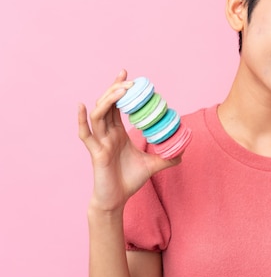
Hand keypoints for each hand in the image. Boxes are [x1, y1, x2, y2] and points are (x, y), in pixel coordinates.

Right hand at [78, 70, 180, 212]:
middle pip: (108, 105)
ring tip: (120, 90)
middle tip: (129, 80)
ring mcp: (100, 142)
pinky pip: (86, 134)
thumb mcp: (153, 166)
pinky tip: (82, 106)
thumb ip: (167, 157)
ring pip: (99, 115)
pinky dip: (81, 120)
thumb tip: (183, 151)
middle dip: (116, 89)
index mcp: (118, 133)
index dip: (121, 90)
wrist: (117, 200)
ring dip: (108, 100)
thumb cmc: (129, 181)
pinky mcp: (96, 153)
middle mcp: (107, 134)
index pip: (118, 106)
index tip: (129, 75)